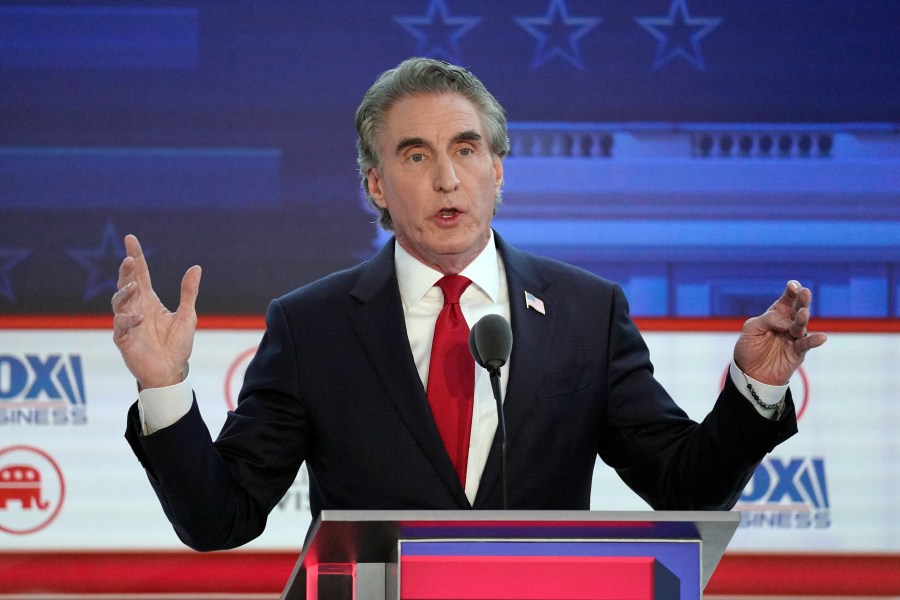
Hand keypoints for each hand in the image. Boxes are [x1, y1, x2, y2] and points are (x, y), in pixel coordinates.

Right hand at [111, 234, 201, 388]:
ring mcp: (128, 323)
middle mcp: (136, 308)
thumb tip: (196, 267)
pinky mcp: (124, 339)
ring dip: (124, 293)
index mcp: (149, 301)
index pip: (140, 274)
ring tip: (134, 287)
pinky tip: (138, 317)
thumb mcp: (187, 316)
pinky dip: (128, 319)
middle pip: (126, 284)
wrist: (171, 372)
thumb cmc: (176, 345)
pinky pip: (120, 326)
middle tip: (128, 259)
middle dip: (125, 271)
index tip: (130, 238)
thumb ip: (188, 293)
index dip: (135, 257)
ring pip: (118, 302)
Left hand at [733, 280, 826, 384]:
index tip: (792, 285)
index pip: (786, 300)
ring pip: (801, 325)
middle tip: (805, 292)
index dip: (791, 291)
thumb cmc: (749, 349)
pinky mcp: (797, 352)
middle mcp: (787, 324)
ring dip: (802, 318)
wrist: (749, 373)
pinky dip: (814, 341)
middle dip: (801, 300)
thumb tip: (785, 321)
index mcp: (775, 315)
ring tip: (804, 313)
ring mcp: (794, 337)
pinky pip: (806, 345)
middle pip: (797, 309)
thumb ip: (766, 320)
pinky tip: (822, 337)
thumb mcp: (750, 330)